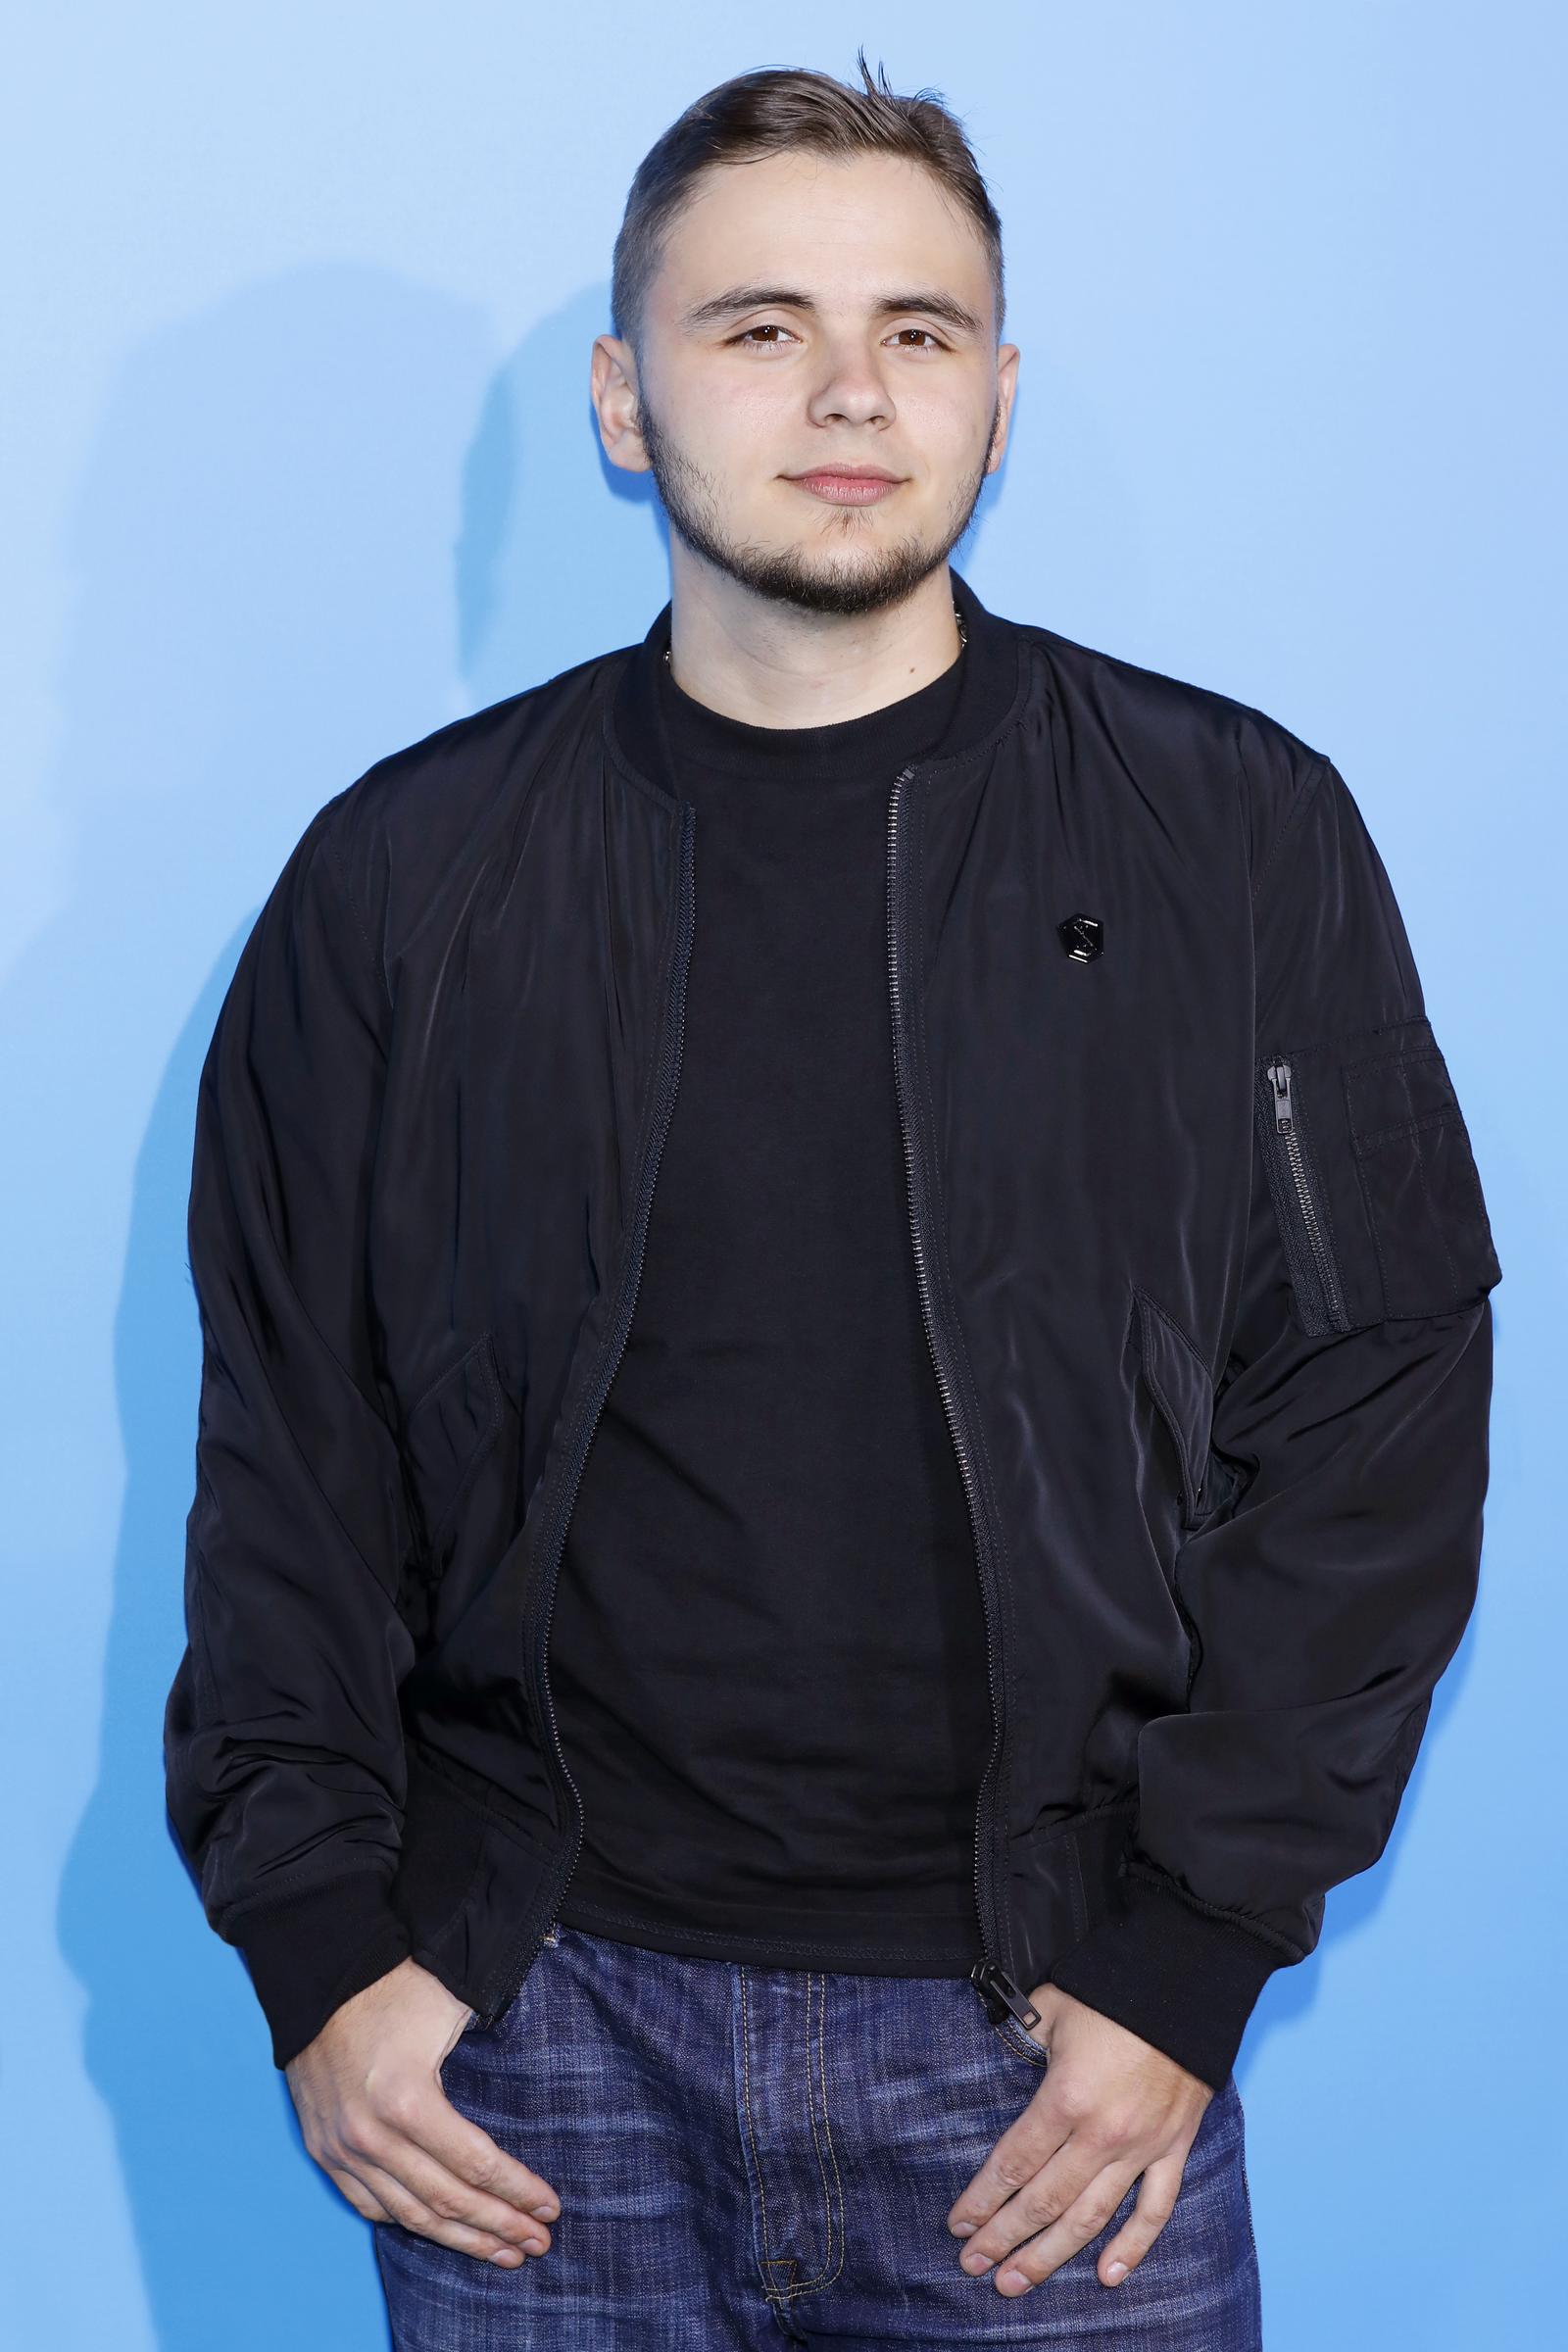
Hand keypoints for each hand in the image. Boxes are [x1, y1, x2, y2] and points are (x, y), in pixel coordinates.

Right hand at [286, 1956, 560, 2267]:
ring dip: (461, 2239)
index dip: (518, 2191)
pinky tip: (442, 2230)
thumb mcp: (451, 2005)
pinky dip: (409, 2222)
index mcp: (408, 2100)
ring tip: (502, 2252)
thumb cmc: (394, 1985)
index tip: (551, 2207)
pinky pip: (370, 2206)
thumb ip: (491, 2045)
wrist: (320, 1978)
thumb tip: (538, 2076)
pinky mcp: (324, 2151)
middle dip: (500, 2227)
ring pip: (410, 2216)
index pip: (476, 2165)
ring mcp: (342, 2149)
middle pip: (448, 2201)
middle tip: (539, 2242)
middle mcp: (371, 2136)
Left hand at [946, 1983, 1211, 2295]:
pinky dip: (1133, 2247)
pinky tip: (1107, 2276)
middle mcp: (1102, 2135)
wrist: (1186, 1985)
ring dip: (1051, 2255)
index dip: (982, 2199)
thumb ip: (1022, 2037)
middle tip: (974, 2266)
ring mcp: (1141, 2148)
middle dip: (1004, 2237)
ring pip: (1091, 2217)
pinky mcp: (1174, 2149)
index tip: (958, 2225)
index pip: (1013, 2163)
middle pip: (1044, 2201)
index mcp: (1065, 2099)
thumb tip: (1000, 2050)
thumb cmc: (1113, 1992)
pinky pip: (1155, 2210)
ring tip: (1017, 2282)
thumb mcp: (1052, 2007)